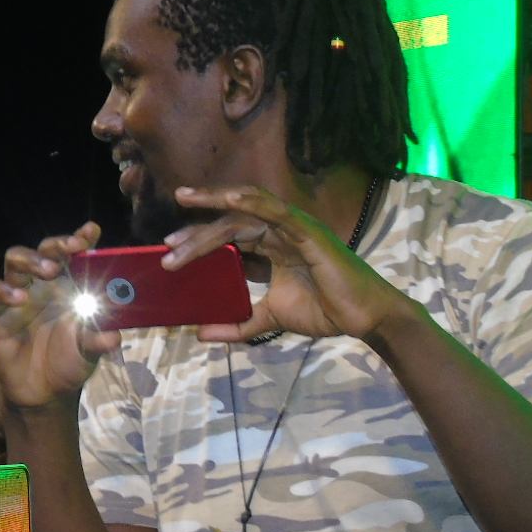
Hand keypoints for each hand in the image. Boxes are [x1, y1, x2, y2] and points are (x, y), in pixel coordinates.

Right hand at [0, 222, 120, 408]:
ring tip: (48, 270)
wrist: (42, 393)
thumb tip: (115, 336)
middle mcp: (41, 285)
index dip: (81, 239)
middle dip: (57, 244)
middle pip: (44, 249)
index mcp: (67, 287)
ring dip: (31, 259)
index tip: (91, 231)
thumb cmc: (68, 363)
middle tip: (72, 248)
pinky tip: (19, 299)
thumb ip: (98, 340)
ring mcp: (16, 296)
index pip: (72, 255)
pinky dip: (3, 290)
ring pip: (15, 260)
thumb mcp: (88, 352)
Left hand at [161, 185, 414, 343]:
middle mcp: (280, 232)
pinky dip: (255, 202)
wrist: (364, 319)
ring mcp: (295, 228)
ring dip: (215, 208)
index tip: (170, 249)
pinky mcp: (309, 232)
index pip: (229, 236)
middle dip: (198, 231)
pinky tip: (231, 197)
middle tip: (168, 243)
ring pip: (248, 211)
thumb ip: (238, 324)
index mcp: (272, 246)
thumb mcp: (271, 319)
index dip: (200, 240)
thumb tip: (200, 333)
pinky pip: (278, 211)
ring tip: (186, 200)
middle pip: (232, 222)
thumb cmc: (325, 311)